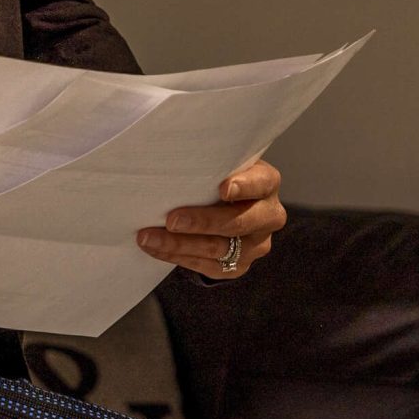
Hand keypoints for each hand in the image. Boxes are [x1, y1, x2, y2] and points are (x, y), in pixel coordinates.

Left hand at [138, 157, 285, 279]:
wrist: (225, 208)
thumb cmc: (218, 178)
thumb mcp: (223, 165)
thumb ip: (211, 161)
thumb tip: (169, 152)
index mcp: (267, 183)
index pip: (261, 183)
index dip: (244, 186)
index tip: (222, 188)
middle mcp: (269, 216)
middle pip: (238, 222)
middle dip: (201, 222)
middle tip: (171, 219)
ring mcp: (256, 245)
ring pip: (218, 248)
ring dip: (179, 243)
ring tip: (149, 237)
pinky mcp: (239, 266)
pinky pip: (206, 266)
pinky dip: (177, 256)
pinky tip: (155, 248)